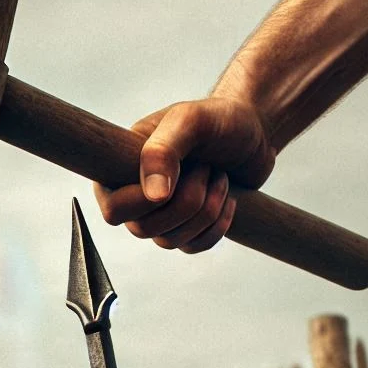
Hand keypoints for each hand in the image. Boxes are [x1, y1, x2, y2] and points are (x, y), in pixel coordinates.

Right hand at [93, 97, 275, 252]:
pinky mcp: (184, 229)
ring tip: (219, 176)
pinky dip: (217, 226)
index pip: (114, 210)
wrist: (253, 129)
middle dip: (187, 200)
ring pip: (169, 241)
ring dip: (206, 210)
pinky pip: (191, 247)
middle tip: (206, 167)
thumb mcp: (190, 121)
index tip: (182, 168)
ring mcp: (157, 216)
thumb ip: (162, 151)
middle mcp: (133, 195)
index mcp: (119, 169)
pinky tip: (227, 198)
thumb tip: (153, 197)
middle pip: (143, 229)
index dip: (145, 201)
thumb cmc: (218, 119)